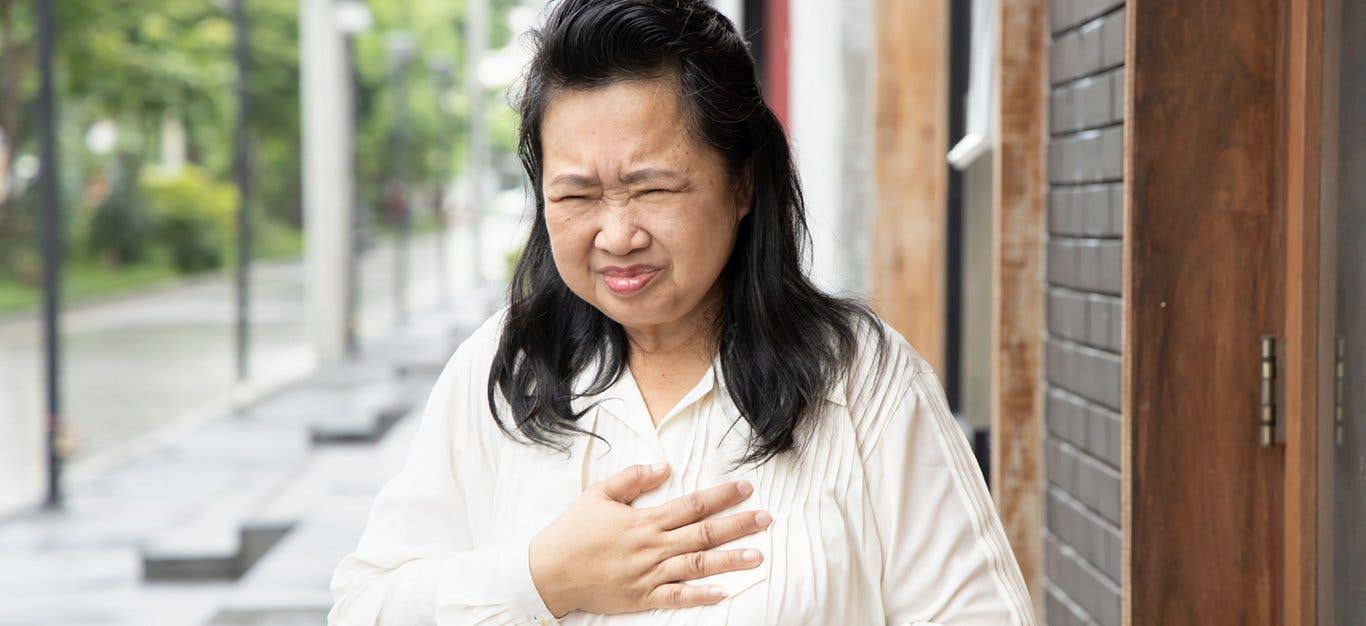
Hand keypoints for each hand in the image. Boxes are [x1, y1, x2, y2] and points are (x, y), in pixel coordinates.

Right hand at [528, 463, 772, 617]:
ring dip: (729, 560)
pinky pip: (676, 597)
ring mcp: (649, 574)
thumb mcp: (599, 494)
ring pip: (697, 565)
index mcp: (644, 520)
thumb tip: (664, 466)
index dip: (721, 496)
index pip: (691, 505)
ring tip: (758, 555)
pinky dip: (699, 596)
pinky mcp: (642, 597)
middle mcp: (652, 546)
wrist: (549, 572)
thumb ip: (632, 479)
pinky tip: (723, 592)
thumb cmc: (572, 531)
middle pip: (703, 533)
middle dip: (737, 525)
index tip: (746, 488)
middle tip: (766, 518)